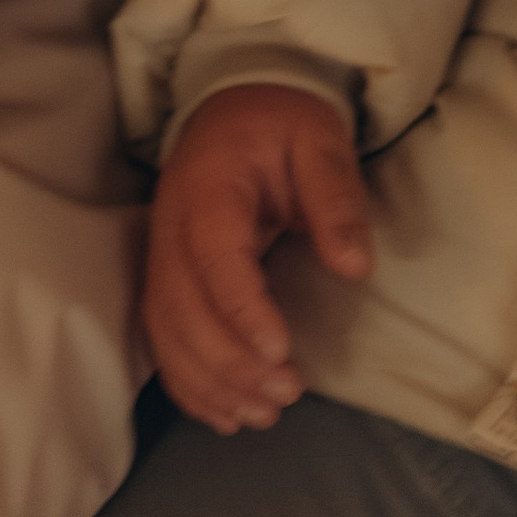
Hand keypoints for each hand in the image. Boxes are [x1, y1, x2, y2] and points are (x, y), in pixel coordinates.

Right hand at [145, 82, 372, 433]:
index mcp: (208, 187)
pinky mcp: (165, 277)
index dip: (242, 311)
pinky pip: (164, 340)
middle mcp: (170, 226)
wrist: (236, 102)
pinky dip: (189, 384)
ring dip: (211, 382)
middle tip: (288, 394)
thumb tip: (355, 266)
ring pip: (167, 333)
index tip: (282, 352)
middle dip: (230, 362)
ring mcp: (161, 254)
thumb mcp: (320, 140)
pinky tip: (226, 414)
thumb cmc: (282, 122)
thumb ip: (336, 198)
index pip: (214, 257)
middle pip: (181, 307)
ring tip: (264, 415)